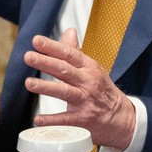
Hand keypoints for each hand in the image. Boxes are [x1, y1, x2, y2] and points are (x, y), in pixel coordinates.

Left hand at [23, 28, 135, 149]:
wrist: (122, 119)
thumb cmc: (103, 91)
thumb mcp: (92, 68)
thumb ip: (75, 51)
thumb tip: (69, 31)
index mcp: (89, 67)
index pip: (69, 54)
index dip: (52, 47)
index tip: (37, 41)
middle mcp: (87, 82)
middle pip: (65, 70)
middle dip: (46, 62)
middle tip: (29, 57)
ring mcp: (86, 101)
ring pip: (64, 92)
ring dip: (46, 87)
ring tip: (29, 83)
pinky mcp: (84, 119)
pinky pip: (66, 119)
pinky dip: (52, 120)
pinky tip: (38, 119)